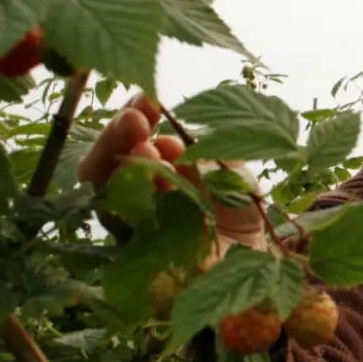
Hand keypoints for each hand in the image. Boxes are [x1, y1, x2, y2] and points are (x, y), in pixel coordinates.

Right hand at [77, 94, 265, 252]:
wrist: (257, 262)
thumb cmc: (241, 213)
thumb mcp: (233, 174)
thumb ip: (209, 154)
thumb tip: (169, 144)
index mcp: (153, 171)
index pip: (128, 143)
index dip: (133, 118)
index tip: (147, 99)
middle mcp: (136, 198)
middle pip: (106, 166)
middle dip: (117, 136)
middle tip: (134, 117)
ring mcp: (133, 227)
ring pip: (109, 195)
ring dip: (123, 164)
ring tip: (145, 144)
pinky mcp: (139, 258)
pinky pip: (127, 228)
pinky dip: (139, 201)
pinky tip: (157, 180)